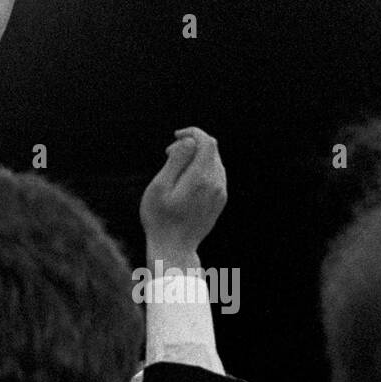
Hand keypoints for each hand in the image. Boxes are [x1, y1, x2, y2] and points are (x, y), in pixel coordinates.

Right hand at [139, 127, 226, 256]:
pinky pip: (215, 175)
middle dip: (191, 144)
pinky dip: (201, 170)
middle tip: (169, 155)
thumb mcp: (160, 187)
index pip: (207, 142)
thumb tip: (189, 141)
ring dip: (196, 157)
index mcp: (201, 178)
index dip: (192, 133)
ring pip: (214, 162)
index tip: (175, 137)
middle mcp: (216, 183)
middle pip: (211, 150)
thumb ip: (176, 161)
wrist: (174, 249)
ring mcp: (220, 193)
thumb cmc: (160, 218)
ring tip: (175, 169)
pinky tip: (185, 181)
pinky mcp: (220, 201)